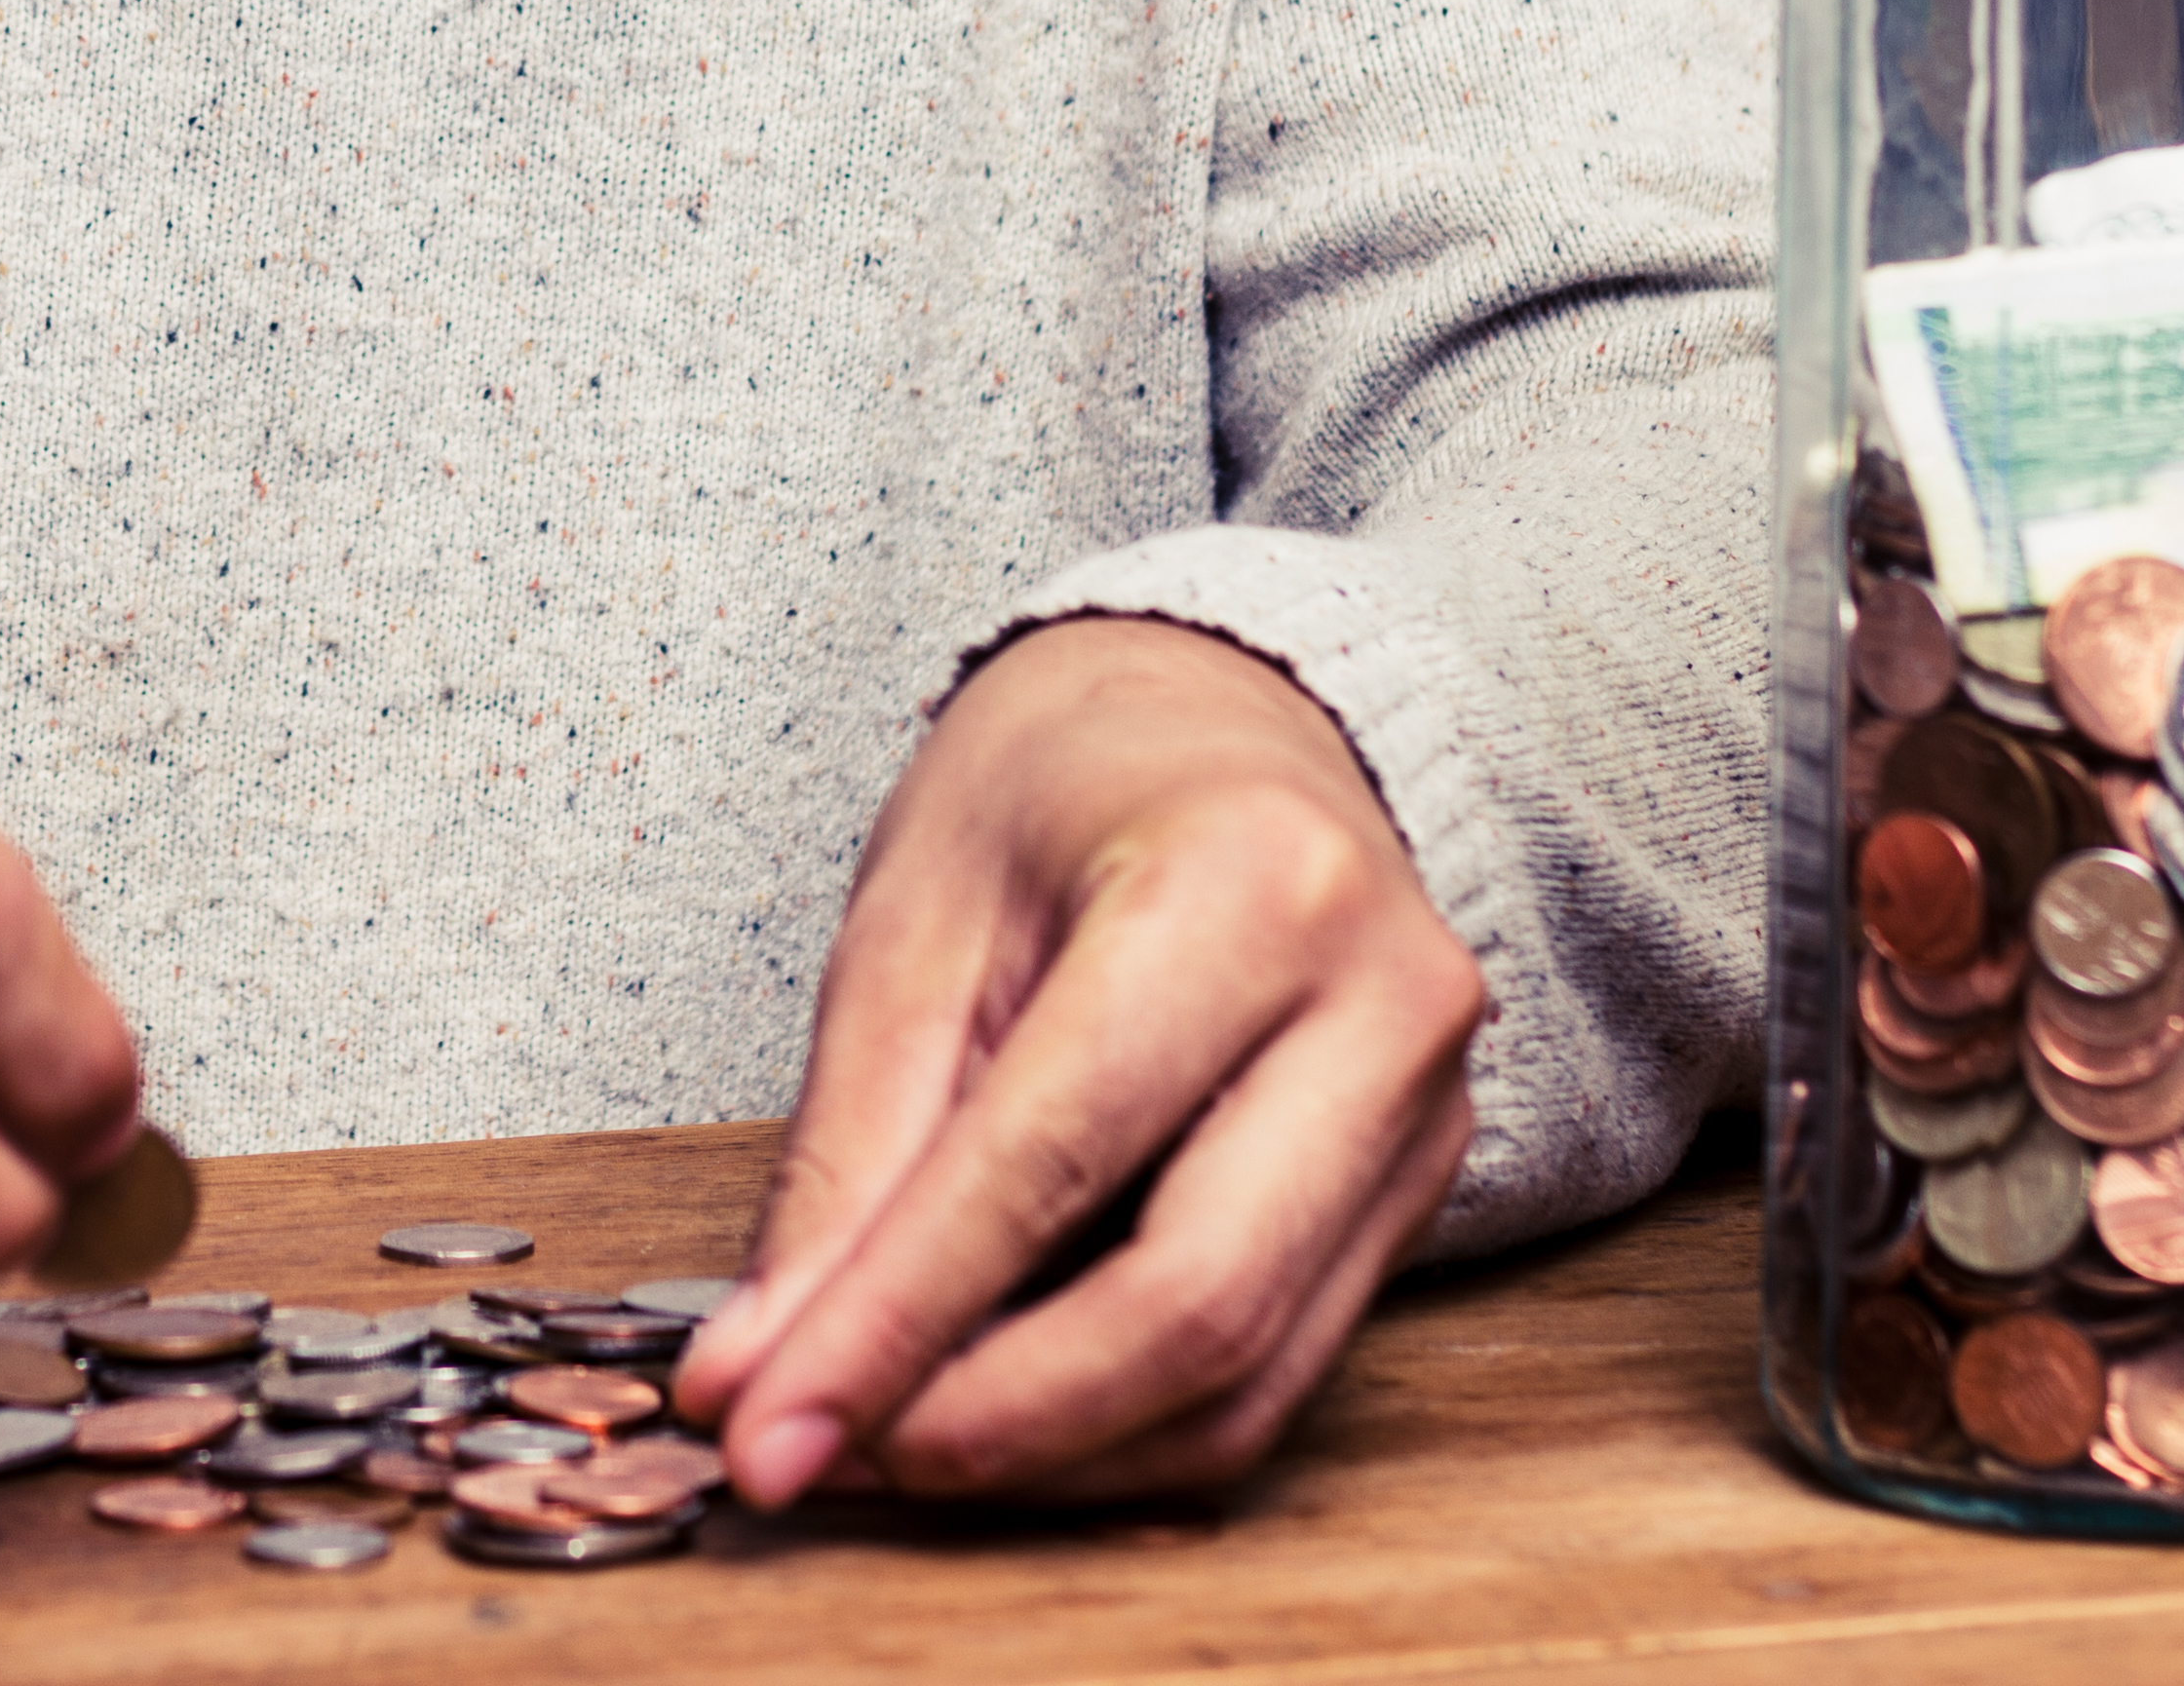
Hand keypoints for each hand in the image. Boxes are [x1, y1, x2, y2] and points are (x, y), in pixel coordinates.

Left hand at [667, 613, 1485, 1504]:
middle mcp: (1382, 1008)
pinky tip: (998, 1413)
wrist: (1221, 725)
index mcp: (1250, 887)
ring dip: (1049, 1454)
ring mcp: (1426, 1113)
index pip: (1054, 1162)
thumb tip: (758, 1369)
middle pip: (1190, 1305)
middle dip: (988, 1422)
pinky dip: (1122, 1427)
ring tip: (887, 1445)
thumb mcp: (914, 924)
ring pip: (1244, 1380)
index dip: (898, 1323)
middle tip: (824, 1457)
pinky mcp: (1417, 1194)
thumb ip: (846, 1163)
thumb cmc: (1062, 788)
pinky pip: (1275, 1371)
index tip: (764, 1426)